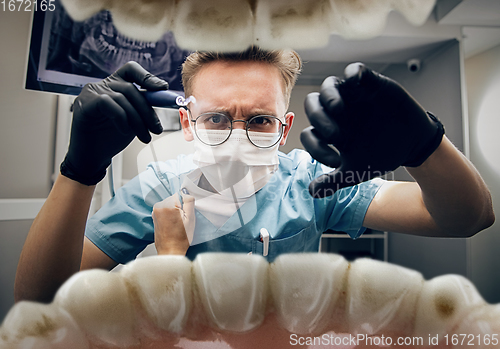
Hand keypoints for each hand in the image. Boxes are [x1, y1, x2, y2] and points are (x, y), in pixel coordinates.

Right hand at [60, 61, 167, 184]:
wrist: (92, 156)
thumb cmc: (112, 137)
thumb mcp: (134, 119)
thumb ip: (144, 107)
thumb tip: (165, 98)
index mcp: (116, 85)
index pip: (132, 70)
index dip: (148, 77)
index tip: (163, 88)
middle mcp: (103, 85)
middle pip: (131, 89)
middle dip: (147, 110)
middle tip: (157, 129)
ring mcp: (92, 92)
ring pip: (122, 99)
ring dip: (137, 120)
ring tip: (145, 137)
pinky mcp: (84, 102)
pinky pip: (108, 103)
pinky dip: (120, 118)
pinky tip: (124, 131)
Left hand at [152, 193, 194, 254]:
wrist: (170, 251)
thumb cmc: (180, 238)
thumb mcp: (191, 218)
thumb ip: (189, 202)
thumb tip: (186, 193)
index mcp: (168, 205)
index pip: (179, 195)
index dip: (184, 205)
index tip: (184, 214)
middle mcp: (159, 207)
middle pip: (173, 200)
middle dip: (178, 208)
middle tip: (181, 221)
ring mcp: (155, 213)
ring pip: (169, 206)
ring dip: (173, 213)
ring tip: (176, 225)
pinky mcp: (154, 218)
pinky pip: (164, 212)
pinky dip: (168, 217)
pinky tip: (172, 226)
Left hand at [300, 63, 443, 197]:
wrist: (412, 144)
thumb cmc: (380, 155)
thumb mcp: (356, 171)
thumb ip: (333, 181)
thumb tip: (311, 193)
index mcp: (329, 131)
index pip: (310, 134)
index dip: (316, 148)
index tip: (335, 162)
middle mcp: (336, 112)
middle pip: (313, 104)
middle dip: (317, 117)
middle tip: (332, 134)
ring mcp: (352, 97)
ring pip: (330, 86)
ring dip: (329, 95)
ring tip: (338, 109)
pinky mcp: (370, 84)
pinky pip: (355, 71)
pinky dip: (353, 74)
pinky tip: (357, 82)